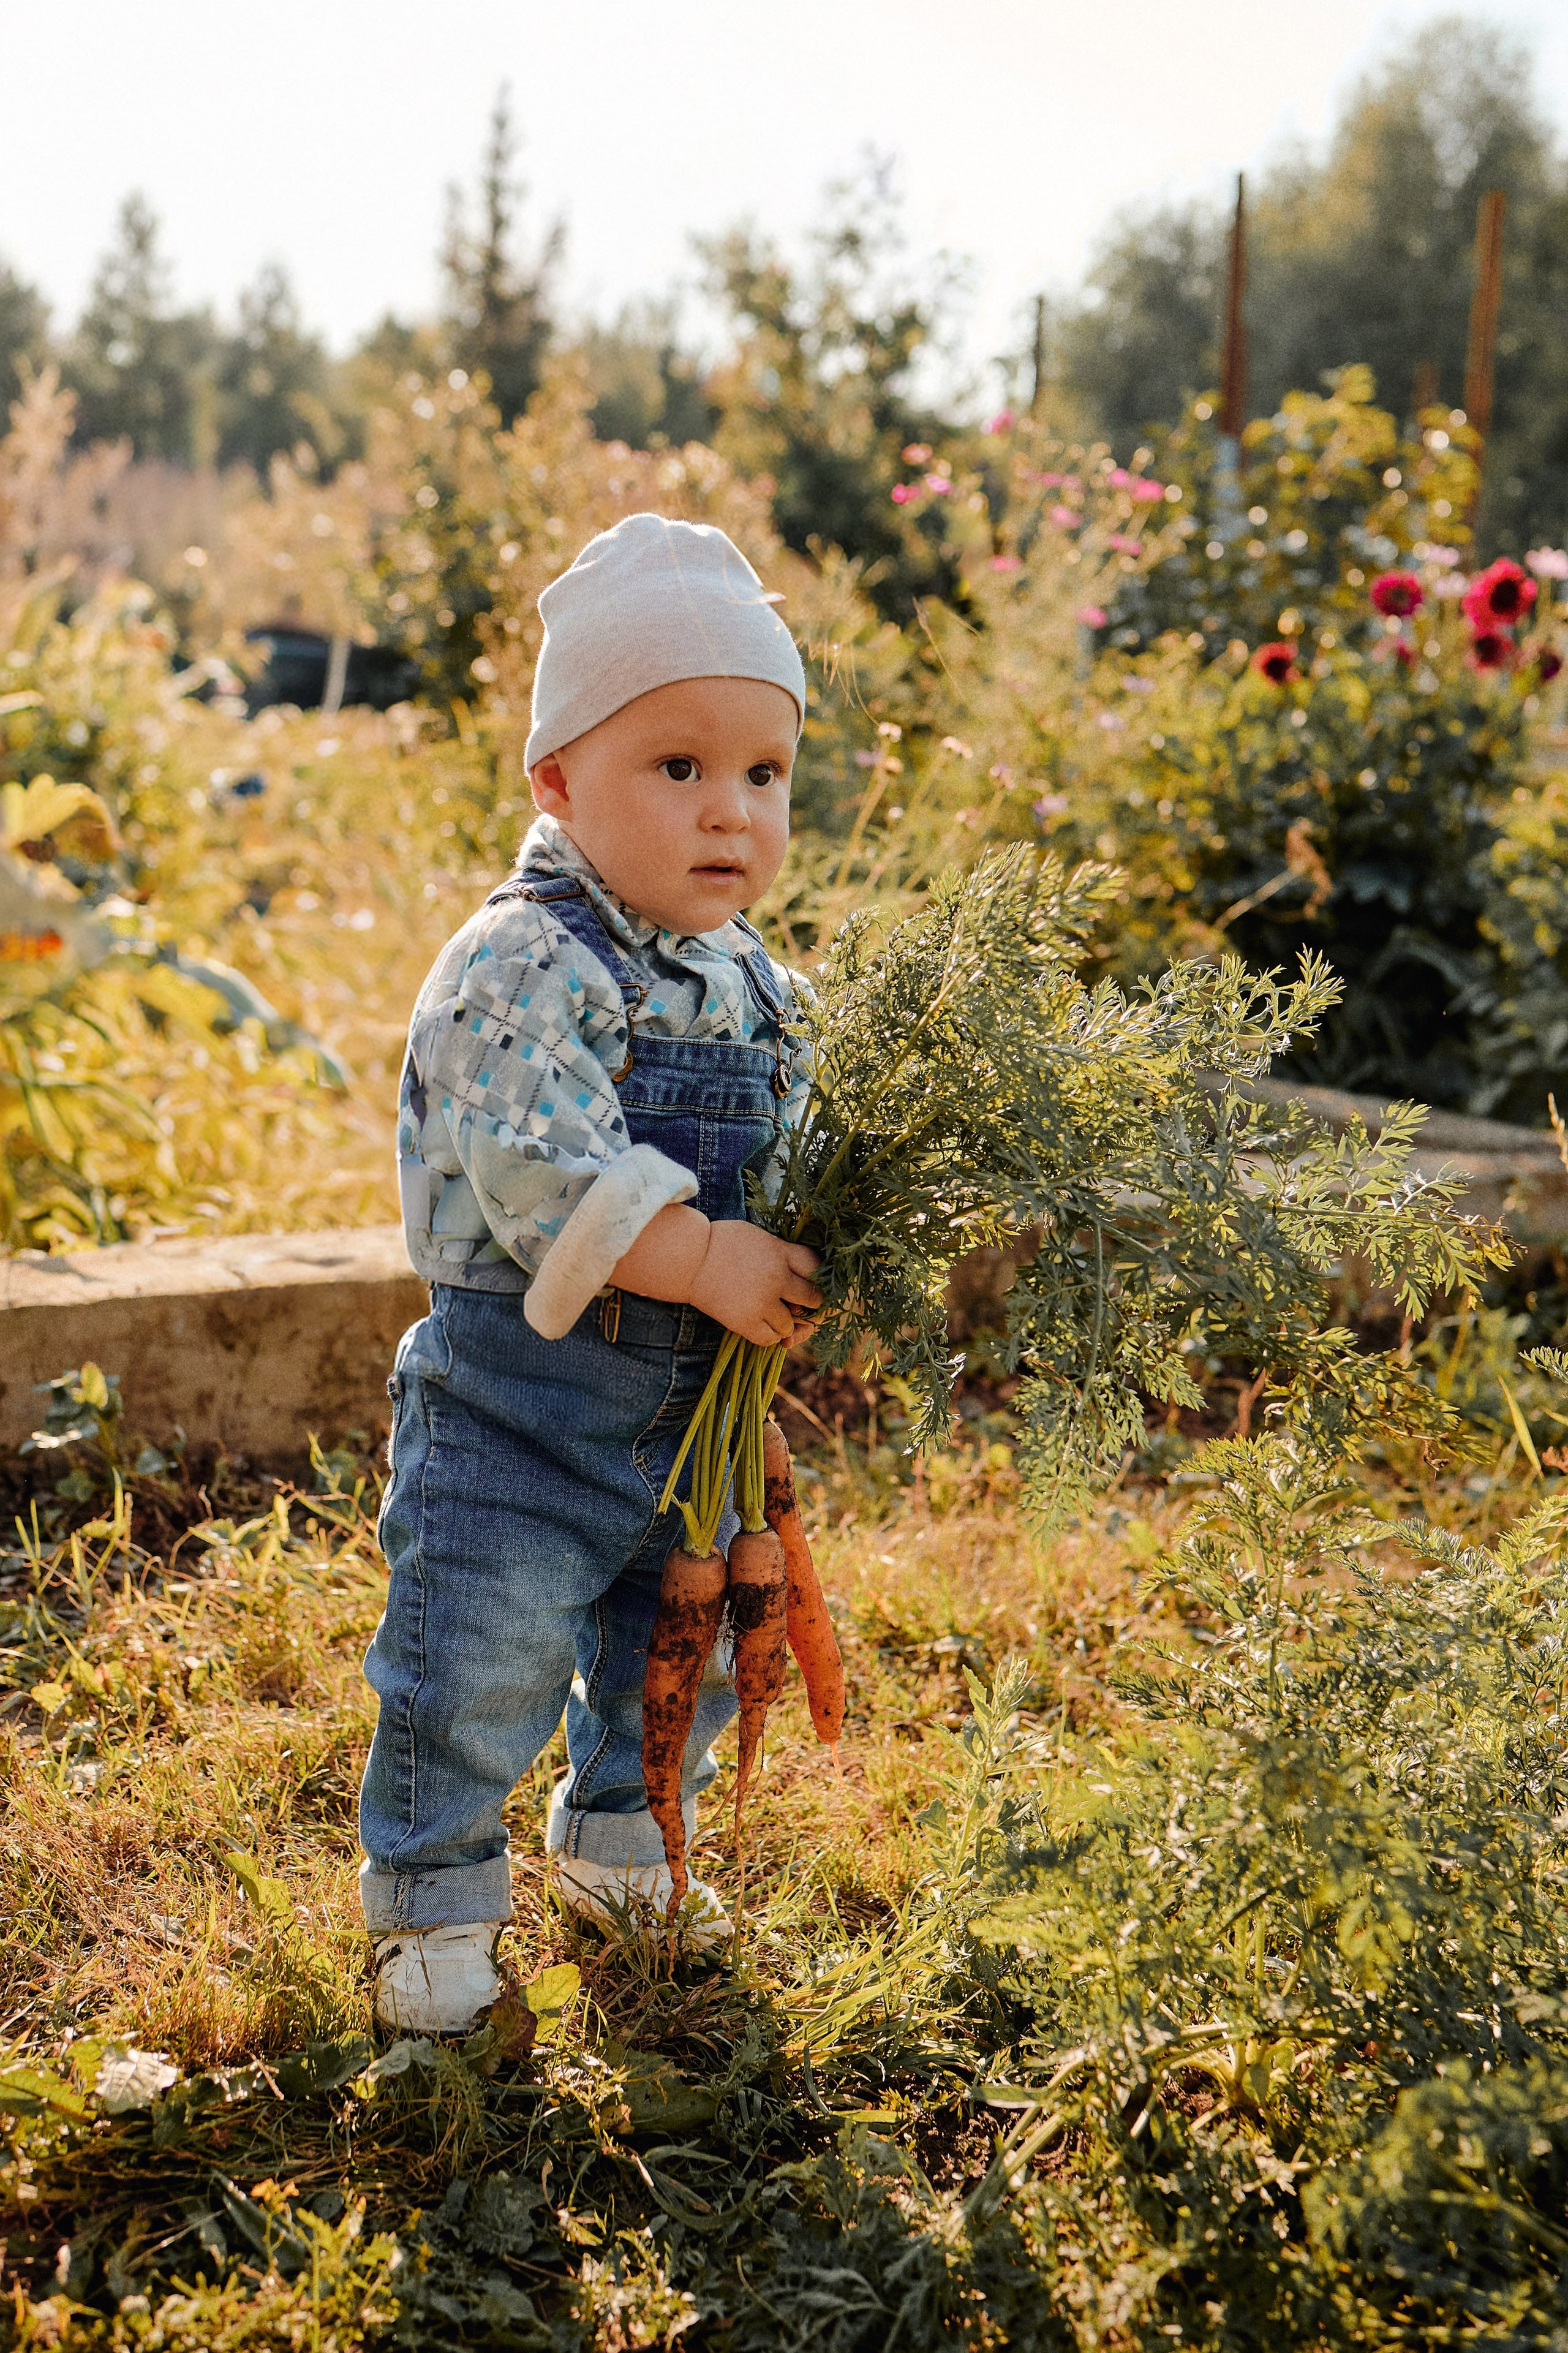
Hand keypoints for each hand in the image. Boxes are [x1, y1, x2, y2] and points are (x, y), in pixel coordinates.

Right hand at [689, 1221, 821, 1347]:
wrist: (687, 1259)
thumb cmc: (723, 1244)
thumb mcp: (760, 1238)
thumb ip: (783, 1254)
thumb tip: (806, 1278)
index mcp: (780, 1252)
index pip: (817, 1268)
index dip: (818, 1278)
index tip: (813, 1283)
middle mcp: (776, 1278)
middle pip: (812, 1299)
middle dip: (809, 1303)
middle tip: (798, 1304)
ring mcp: (761, 1303)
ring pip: (791, 1324)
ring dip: (785, 1322)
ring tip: (771, 1312)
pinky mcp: (745, 1322)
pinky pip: (770, 1339)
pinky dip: (770, 1335)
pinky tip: (761, 1323)